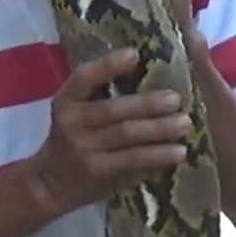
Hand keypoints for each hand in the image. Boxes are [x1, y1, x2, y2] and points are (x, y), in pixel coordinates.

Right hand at [25, 49, 190, 217]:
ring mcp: (84, 148)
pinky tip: (178, 151)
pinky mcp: (98, 170)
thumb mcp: (75, 111)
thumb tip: (144, 68)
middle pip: (113, 109)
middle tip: (176, 99)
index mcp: (66, 100)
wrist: (51, 182)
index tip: (135, 54)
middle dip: (147, 103)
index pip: (84, 77)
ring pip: (127, 134)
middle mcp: (72, 122)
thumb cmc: (72, 138)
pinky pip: (132, 159)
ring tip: (184, 123)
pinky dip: (157, 155)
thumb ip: (99, 94)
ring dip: (159, 128)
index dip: (108, 65)